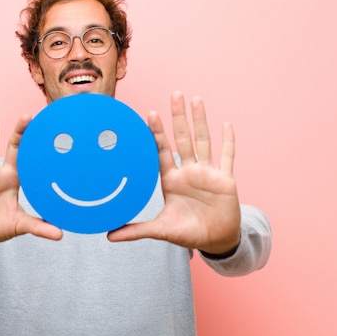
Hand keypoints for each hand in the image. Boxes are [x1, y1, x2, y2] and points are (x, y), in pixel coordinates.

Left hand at [107, 91, 240, 255]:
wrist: (216, 241)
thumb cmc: (188, 234)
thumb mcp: (161, 230)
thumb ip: (136, 231)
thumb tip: (109, 236)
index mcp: (172, 180)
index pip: (162, 151)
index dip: (157, 133)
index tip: (150, 113)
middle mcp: (188, 172)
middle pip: (183, 138)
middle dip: (178, 117)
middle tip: (174, 94)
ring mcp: (207, 173)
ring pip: (203, 141)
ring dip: (200, 120)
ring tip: (196, 99)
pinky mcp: (225, 179)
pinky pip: (227, 156)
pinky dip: (228, 141)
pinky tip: (226, 123)